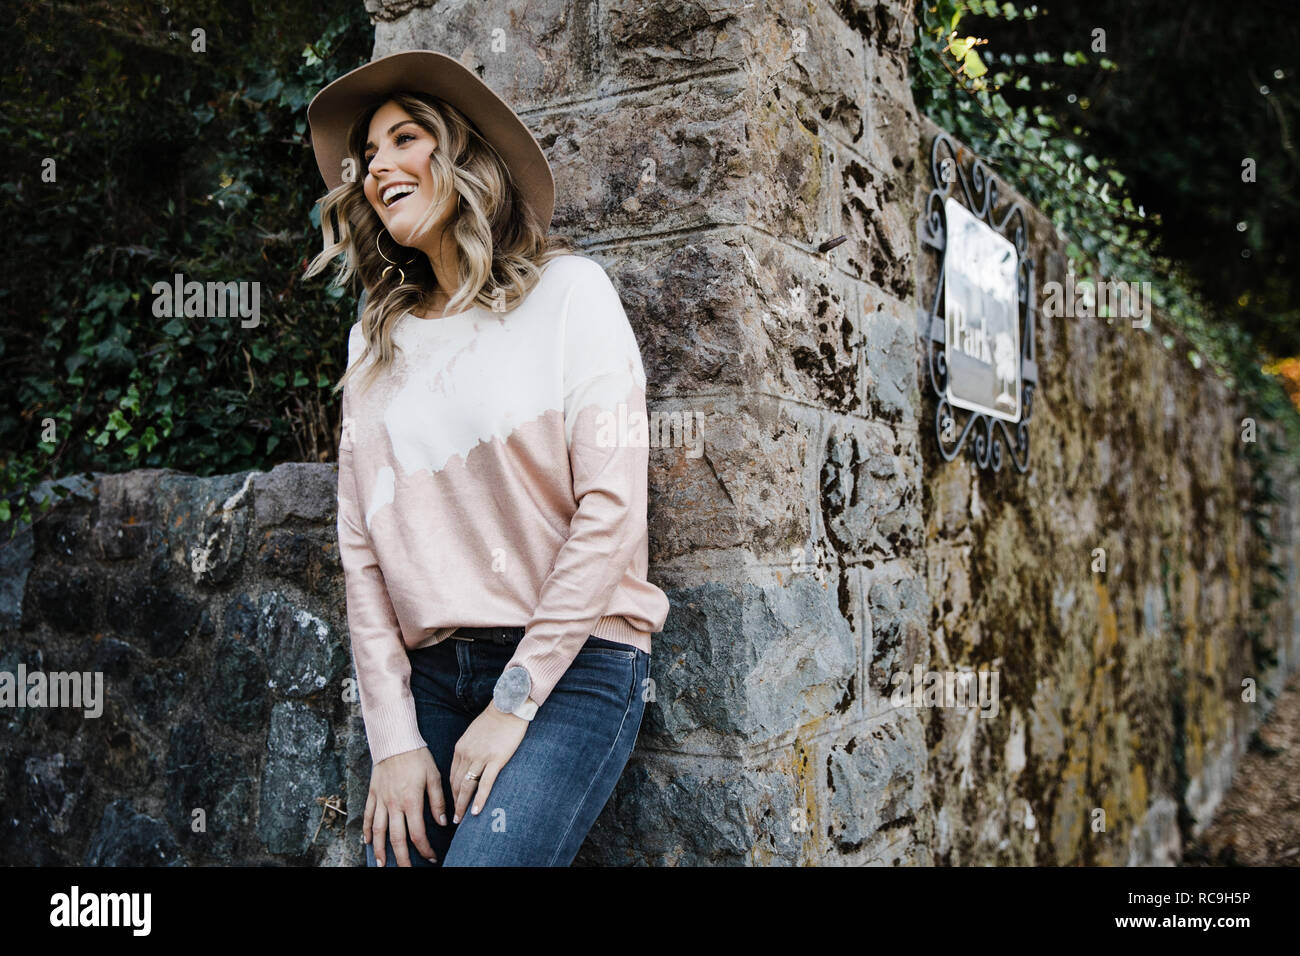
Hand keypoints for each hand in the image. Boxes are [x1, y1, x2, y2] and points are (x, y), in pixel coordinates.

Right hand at [364, 747, 446, 866]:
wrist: (395, 740)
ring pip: (377, 831)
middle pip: (396, 838)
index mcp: (411, 801)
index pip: (417, 833)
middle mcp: (393, 804)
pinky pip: (367, 815)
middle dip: (402, 858)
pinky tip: (366, 842)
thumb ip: (438, 801)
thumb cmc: (417, 757)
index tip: (432, 857)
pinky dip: (365, 830)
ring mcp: (380, 800)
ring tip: (382, 865)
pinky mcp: (372, 794)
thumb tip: (444, 822)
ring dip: (379, 850)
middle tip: (407, 871)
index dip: (424, 849)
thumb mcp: (434, 776)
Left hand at [450, 702, 528, 823]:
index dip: (451, 793)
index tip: (453, 803)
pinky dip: (479, 799)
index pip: (452, 776)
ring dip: (462, 806)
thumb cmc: (494, 720)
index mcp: (460, 748)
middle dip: (454, 803)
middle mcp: (467, 754)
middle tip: (454, 819)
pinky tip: (476, 811)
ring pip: (467, 787)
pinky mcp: (496, 760)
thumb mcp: (474, 734)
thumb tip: (468, 763)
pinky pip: (485, 784)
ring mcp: (481, 758)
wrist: (509, 707)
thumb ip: (469, 749)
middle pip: (456, 784)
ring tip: (461, 820)